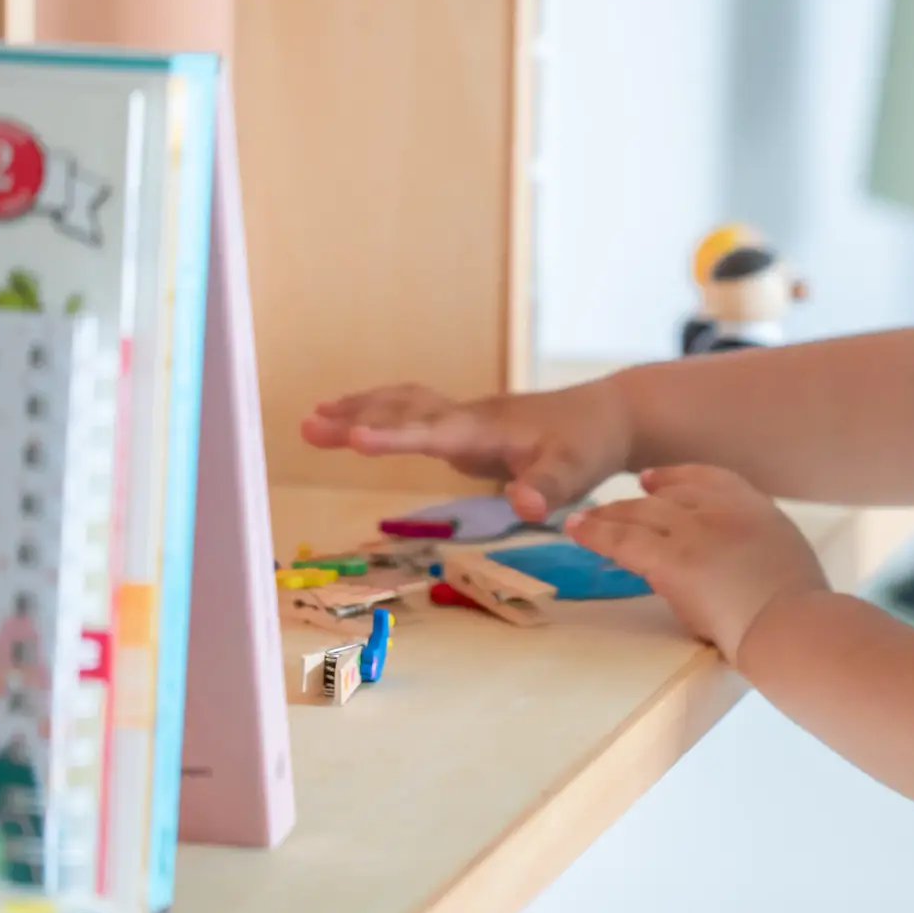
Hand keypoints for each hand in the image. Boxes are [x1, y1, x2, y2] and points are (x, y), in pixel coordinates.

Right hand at [300, 379, 632, 520]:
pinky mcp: (463, 426)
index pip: (432, 431)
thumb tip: (522, 506)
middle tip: (307, 427)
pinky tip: (352, 420)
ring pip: (403, 406)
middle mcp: (468, 416)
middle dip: (356, 419)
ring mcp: (464, 419)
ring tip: (312, 421)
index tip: (354, 439)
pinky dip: (377, 412)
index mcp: (488, 428)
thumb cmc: (589, 446)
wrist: (606, 416)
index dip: (394, 436)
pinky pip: (410, 414)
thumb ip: (547, 488)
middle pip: (404, 412)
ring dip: (359, 410)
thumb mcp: (577, 472)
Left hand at [566, 465, 828, 661]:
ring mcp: (695, 531)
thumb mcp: (786, 559)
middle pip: (669, 496)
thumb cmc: (801, 612)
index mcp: (756, 507)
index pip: (709, 478)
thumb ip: (756, 548)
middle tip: (611, 506)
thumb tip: (739, 562)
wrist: (793, 626)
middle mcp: (722, 509)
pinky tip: (576, 530)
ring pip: (640, 513)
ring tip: (581, 520)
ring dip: (607, 515)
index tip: (652, 480)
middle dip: (636, 500)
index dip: (675, 478)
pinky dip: (596, 533)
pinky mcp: (672, 559)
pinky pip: (623, 539)